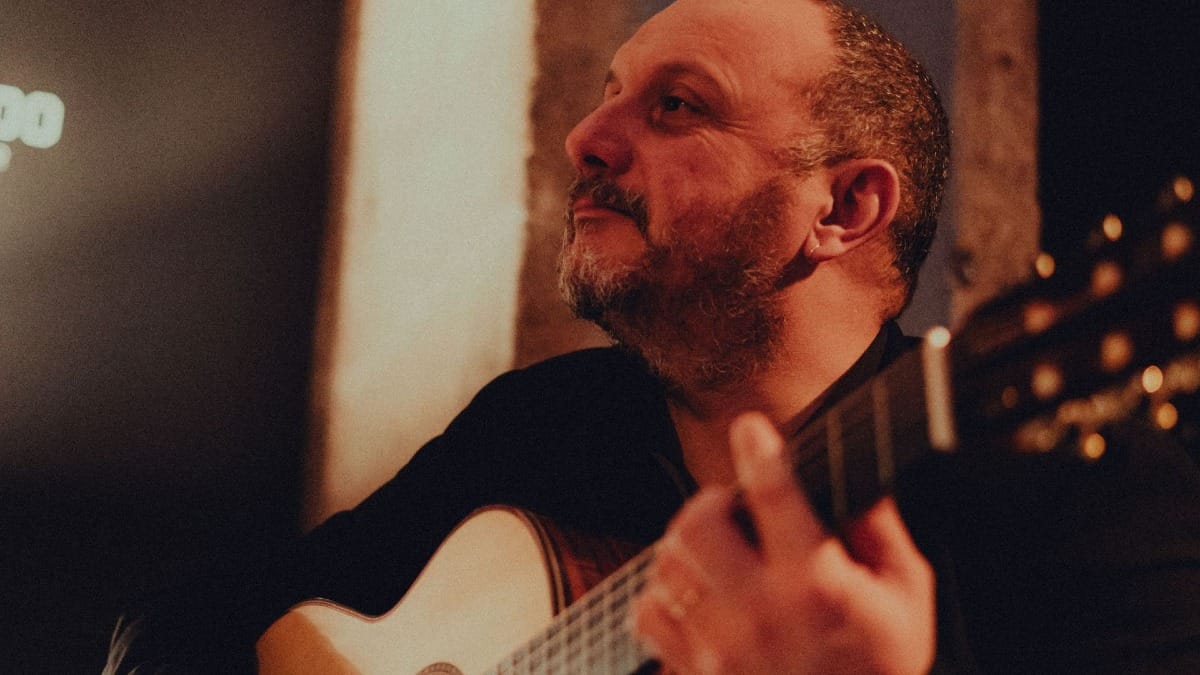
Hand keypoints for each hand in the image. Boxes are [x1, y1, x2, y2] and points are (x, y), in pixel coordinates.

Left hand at [631, 412, 934, 673]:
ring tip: (710, 548)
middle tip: (729, 507)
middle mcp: (758, 612)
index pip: (775, 495)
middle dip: (709, 500)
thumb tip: (859, 480)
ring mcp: (717, 646)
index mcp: (817, 586)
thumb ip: (882, 535)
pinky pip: (647, 612)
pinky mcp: (691, 671)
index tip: (751, 429)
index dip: (759, 450)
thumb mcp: (907, 602)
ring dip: (684, 543)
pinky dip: (662, 593)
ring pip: (666, 563)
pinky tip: (692, 594)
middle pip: (697, 524)